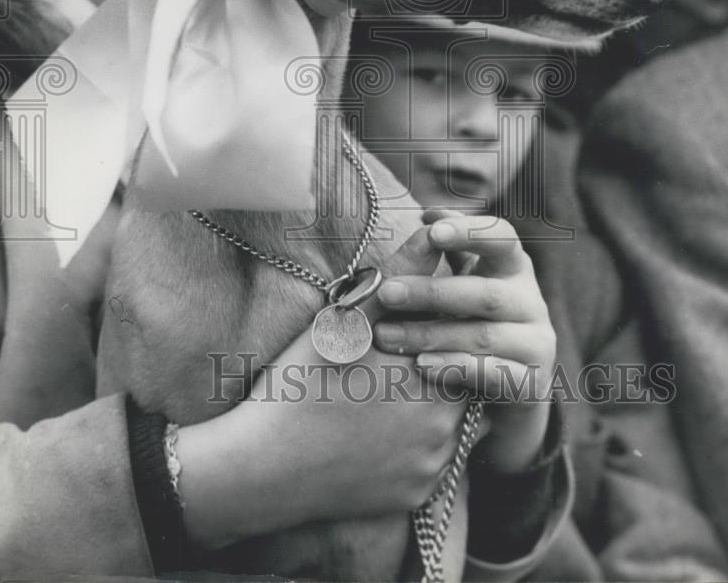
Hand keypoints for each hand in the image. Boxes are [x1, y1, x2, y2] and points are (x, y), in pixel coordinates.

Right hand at [176, 222, 473, 547]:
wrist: (264, 466)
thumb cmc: (303, 383)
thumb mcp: (348, 320)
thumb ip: (401, 274)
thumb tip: (433, 234)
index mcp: (436, 372)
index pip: (462, 338)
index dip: (439, 326)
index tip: (406, 326)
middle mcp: (448, 423)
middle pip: (462, 379)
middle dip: (437, 364)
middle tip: (393, 358)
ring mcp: (434, 463)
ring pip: (453, 422)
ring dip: (431, 404)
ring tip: (386, 391)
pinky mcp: (417, 493)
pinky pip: (431, 461)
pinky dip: (415, 444)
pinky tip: (380, 430)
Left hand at [373, 210, 555, 473]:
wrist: (499, 392)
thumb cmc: (466, 322)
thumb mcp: (457, 283)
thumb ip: (443, 251)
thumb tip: (427, 216)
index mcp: (511, 266)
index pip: (502, 237)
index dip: (469, 232)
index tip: (430, 230)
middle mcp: (530, 301)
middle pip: (486, 293)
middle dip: (431, 292)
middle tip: (386, 293)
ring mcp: (536, 343)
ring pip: (484, 336)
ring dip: (430, 334)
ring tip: (388, 335)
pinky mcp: (531, 383)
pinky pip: (493, 375)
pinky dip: (454, 368)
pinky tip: (422, 365)